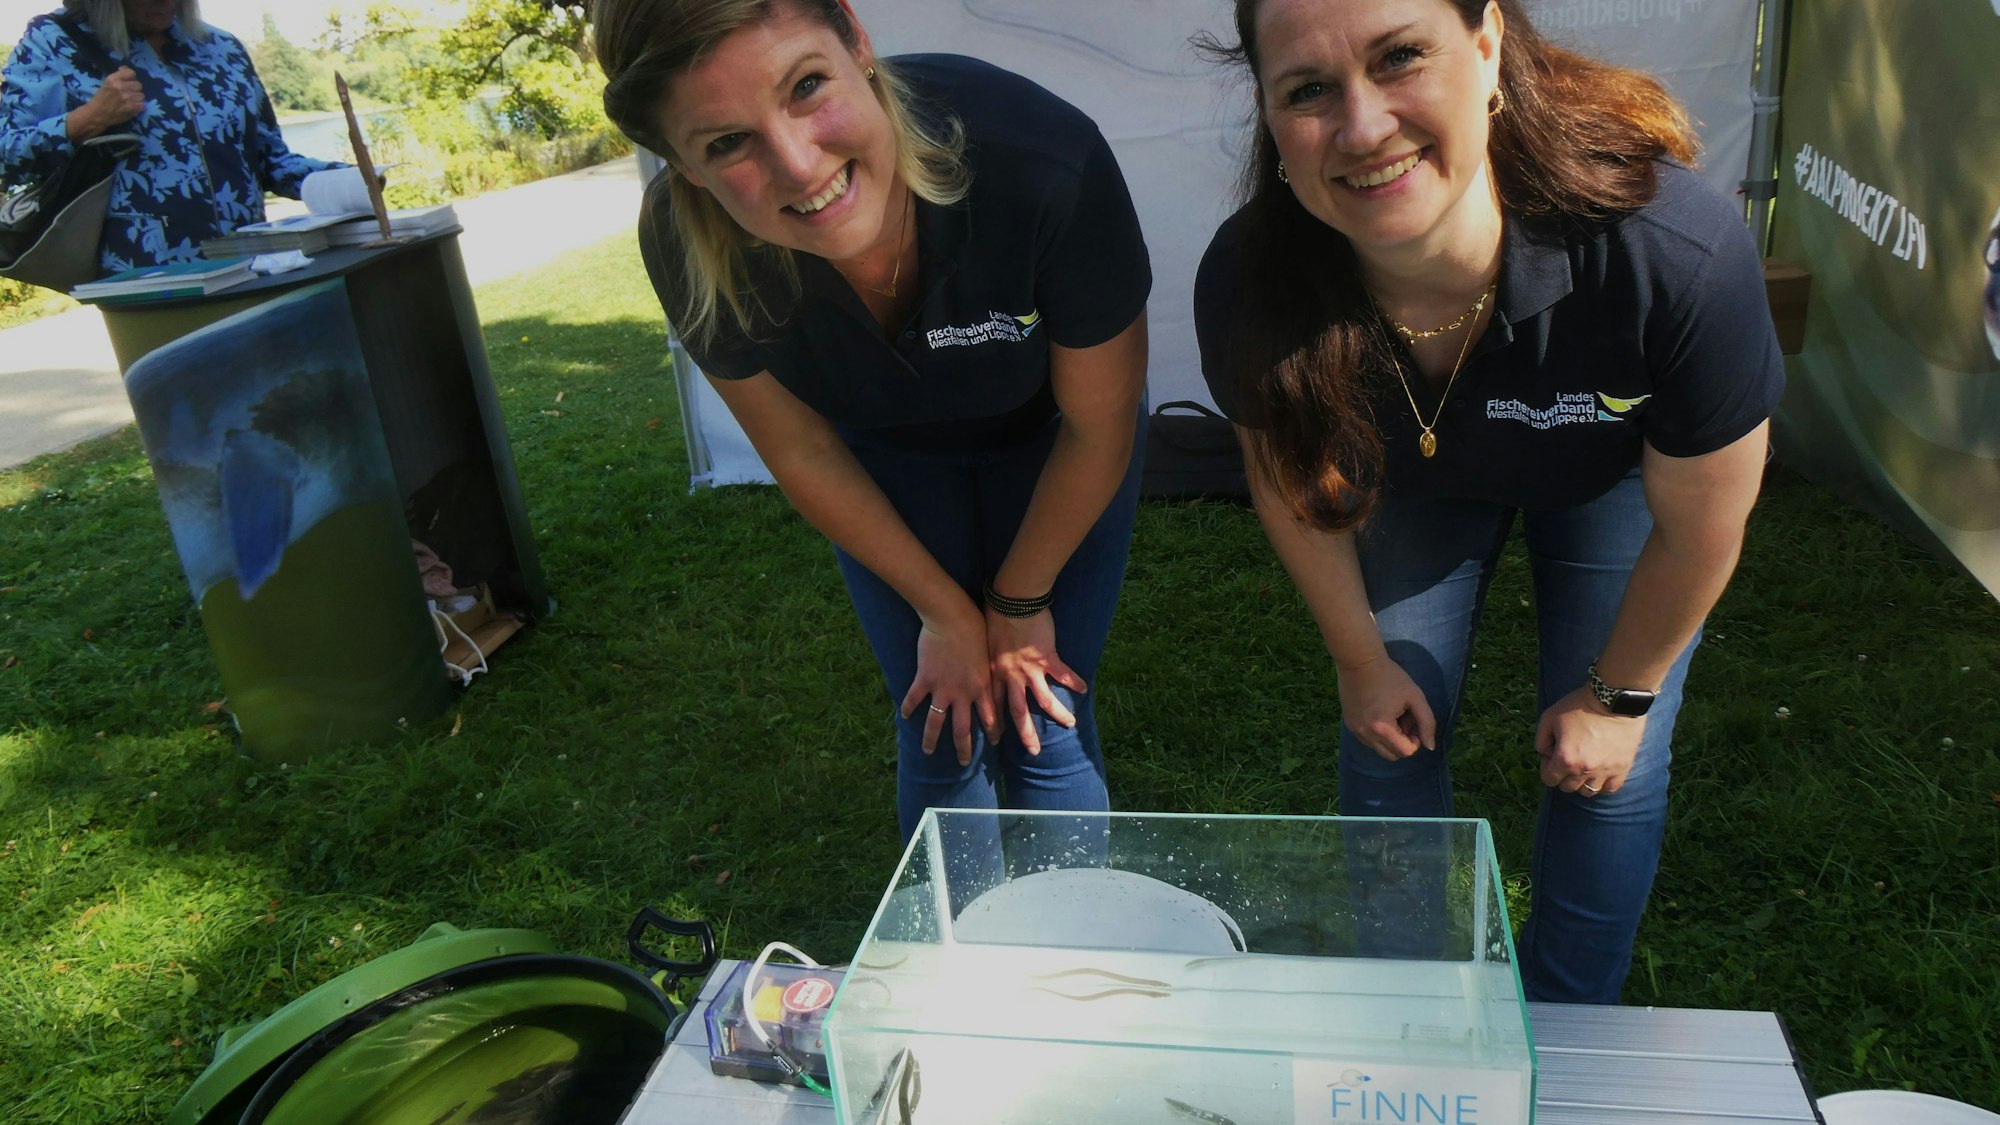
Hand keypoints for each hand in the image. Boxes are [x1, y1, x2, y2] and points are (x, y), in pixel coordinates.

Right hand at [69, 67, 144, 138]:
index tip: (128, 81)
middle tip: (129, 94)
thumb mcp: (107, 83)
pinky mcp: (132, 108)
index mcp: (113, 79)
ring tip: (131, 101)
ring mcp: (127, 97)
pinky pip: (143, 105)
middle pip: (139, 85)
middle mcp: (120, 87)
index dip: (131, 78)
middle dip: (135, 89)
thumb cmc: (101, 99)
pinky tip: (133, 107)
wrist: (96, 114)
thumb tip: (127, 70)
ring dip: (138, 99)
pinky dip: (139, 107)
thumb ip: (118, 77)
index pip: (131, 72)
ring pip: (142, 95)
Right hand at [898, 606, 998, 765]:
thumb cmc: (977, 630)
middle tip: (963, 763)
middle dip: (963, 749)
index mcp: (982, 688)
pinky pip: (914, 699)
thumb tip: (1001, 680)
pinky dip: (908, 708)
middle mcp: (963, 694)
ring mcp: (942, 688)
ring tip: (928, 752)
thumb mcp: (991, 656)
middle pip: (963, 729)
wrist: (953, 617)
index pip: (990, 718)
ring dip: (932, 739)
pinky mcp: (924, 678)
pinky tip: (904, 717)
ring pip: (936, 722)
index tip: (992, 744)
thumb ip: (992, 674)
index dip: (991, 733)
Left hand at [985, 608, 1085, 755]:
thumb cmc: (994, 614)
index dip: (996, 724)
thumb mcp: (984, 642)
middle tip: (1034, 752)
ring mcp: (1031, 668)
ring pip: (1044, 699)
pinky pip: (1064, 674)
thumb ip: (987, 657)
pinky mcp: (1048, 657)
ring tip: (1071, 724)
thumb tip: (984, 664)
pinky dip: (1075, 682)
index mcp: (994, 673)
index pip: (994, 705)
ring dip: (1058, 714)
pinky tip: (1084, 690)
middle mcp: (1012, 676)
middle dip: (1026, 734)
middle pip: (1018, 712)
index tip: (998, 740)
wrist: (1012, 599)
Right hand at [1336, 653, 1435, 760]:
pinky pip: (1368, 741)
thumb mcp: (1415, 696)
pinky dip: (1378, 734)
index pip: (1406, 752)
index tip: (1413, 721)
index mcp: (1382, 728)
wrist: (1359, 661)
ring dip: (1390, 739)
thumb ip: (1427, 722)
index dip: (1415, 740)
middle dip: (1403, 742)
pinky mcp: (1349, 725)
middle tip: (1403, 719)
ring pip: (1380, 750)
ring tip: (1390, 715)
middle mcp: (1365, 734)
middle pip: (1393, 756)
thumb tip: (1430, 746)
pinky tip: (1378, 713)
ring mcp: (1355, 731)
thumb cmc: (1390, 677)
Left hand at [1536, 686, 1645, 795]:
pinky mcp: (1623, 769)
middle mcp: (1585, 770)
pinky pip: (1610, 789)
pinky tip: (1600, 771)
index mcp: (1565, 759)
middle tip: (1569, 757)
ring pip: (1588, 791)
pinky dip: (1603, 784)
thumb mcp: (1549, 717)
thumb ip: (1541, 740)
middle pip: (1568, 787)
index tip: (1553, 755)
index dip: (1547, 768)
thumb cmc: (1580, 706)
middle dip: (1563, 775)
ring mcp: (1606, 772)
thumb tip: (1546, 755)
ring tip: (1584, 766)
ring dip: (1582, 782)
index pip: (1549, 780)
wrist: (1614, 700)